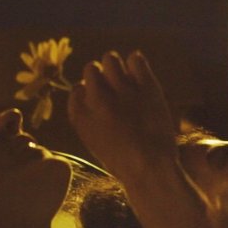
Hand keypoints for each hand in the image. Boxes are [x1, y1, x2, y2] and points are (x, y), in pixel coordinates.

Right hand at [67, 50, 177, 183]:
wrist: (151, 169)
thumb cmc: (123, 163)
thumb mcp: (93, 142)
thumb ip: (87, 117)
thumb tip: (88, 91)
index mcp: (80, 116)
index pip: (77, 89)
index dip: (86, 91)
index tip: (95, 98)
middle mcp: (98, 98)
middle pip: (91, 69)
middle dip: (99, 75)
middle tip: (110, 85)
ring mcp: (121, 90)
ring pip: (110, 59)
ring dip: (114, 65)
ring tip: (122, 76)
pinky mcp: (145, 85)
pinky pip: (135, 58)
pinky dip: (135, 62)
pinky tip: (138, 72)